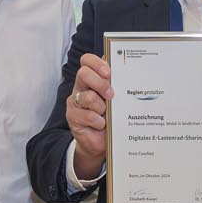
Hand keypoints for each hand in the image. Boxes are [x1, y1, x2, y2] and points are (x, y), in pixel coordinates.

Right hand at [67, 54, 111, 179]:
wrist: (101, 141)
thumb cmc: (111, 117)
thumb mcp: (116, 99)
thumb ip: (118, 85)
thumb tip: (129, 71)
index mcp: (92, 78)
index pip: (87, 61)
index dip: (96, 63)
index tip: (108, 72)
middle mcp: (81, 87)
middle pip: (83, 74)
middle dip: (100, 83)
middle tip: (110, 95)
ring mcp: (75, 102)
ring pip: (87, 97)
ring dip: (101, 107)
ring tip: (106, 114)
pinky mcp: (72, 116)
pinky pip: (87, 115)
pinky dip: (98, 121)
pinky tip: (101, 125)